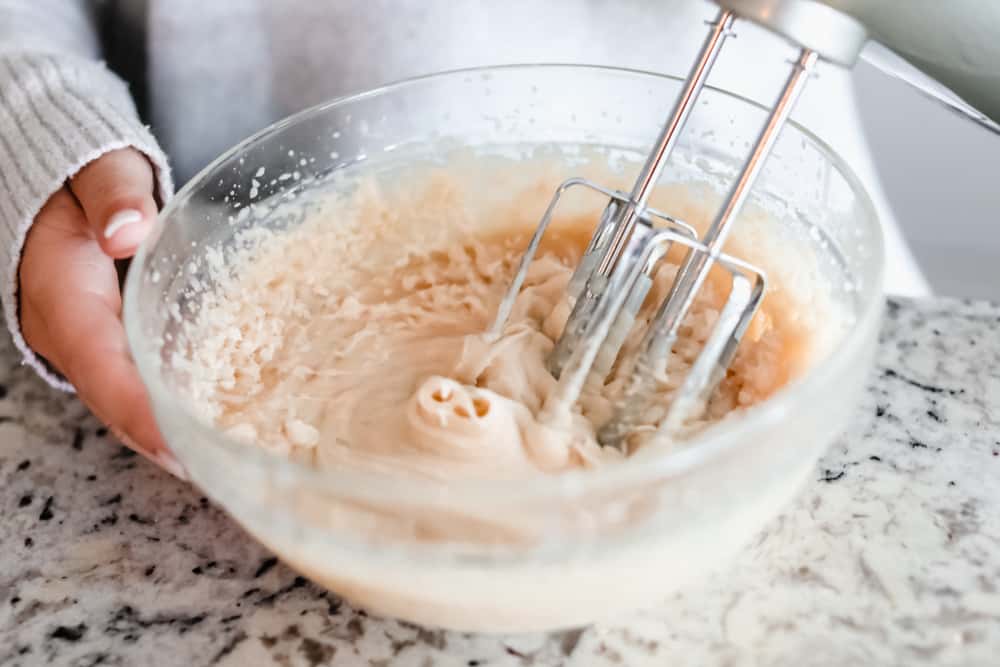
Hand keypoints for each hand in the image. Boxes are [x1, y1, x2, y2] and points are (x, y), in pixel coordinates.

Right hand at [19, 148, 183, 477]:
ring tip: (214, 464)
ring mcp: (87, 343)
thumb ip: (111, 193)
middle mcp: (71, 333)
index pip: (100, 365)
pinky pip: (134, 384)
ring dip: (161, 435)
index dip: (136, 410)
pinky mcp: (107, 343)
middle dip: (155, 439)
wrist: (55, 189)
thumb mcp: (97, 172)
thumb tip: (128, 230)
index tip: (176, 446)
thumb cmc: (79, 181)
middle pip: (111, 399)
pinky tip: (205, 425)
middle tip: (210, 472)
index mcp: (63, 297)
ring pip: (120, 400)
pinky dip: (164, 410)